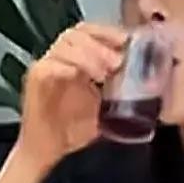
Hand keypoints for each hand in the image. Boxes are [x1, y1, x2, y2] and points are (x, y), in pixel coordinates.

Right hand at [13, 23, 127, 174]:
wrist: (46, 150)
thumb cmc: (71, 130)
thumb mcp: (105, 109)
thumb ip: (121, 94)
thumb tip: (149, 88)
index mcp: (77, 60)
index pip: (91, 32)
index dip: (109, 33)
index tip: (128, 43)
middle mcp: (60, 59)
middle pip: (77, 33)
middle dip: (100, 44)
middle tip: (117, 62)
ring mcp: (47, 67)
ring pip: (64, 46)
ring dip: (86, 55)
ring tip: (102, 73)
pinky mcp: (34, 80)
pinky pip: (48, 65)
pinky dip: (65, 67)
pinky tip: (78, 76)